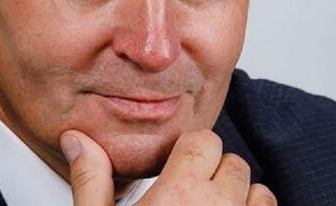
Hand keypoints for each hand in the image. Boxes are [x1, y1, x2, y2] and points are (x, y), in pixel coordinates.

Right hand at [60, 129, 276, 204]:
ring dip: (241, 197)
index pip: (204, 141)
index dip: (189, 152)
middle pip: (233, 163)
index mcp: (179, 196)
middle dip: (215, 173)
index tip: (176, 169)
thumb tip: (77, 139)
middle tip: (190, 194)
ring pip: (258, 192)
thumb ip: (90, 180)